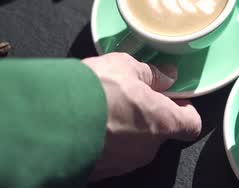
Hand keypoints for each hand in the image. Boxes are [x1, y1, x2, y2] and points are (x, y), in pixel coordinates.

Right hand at [82, 53, 201, 179]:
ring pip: (134, 144)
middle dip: (149, 116)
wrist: (47, 119)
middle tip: (131, 97)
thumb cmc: (93, 92)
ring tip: (103, 107)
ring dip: (125, 128)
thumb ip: (152, 74)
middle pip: (160, 133)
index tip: (175, 99)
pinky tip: (89, 123)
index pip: (191, 124)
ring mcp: (123, 163)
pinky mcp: (99, 171)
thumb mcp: (126, 67)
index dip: (185, 111)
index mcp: (163, 122)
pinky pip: (110, 154)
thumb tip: (167, 76)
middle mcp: (148, 148)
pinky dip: (104, 141)